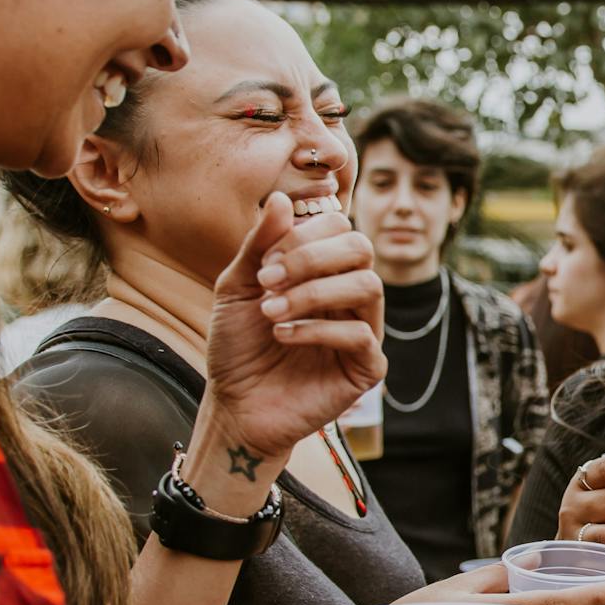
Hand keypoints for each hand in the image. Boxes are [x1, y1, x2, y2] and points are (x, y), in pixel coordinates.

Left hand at [194, 194, 383, 502]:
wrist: (235, 405)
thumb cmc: (238, 345)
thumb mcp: (236, 287)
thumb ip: (259, 244)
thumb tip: (281, 199)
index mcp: (325, 271)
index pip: (339, 227)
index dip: (302, 236)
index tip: (262, 266)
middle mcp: (349, 295)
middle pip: (361, 248)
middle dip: (312, 257)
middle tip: (269, 281)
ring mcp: (363, 330)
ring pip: (369, 286)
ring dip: (314, 293)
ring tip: (273, 311)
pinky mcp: (367, 368)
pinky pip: (362, 335)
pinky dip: (318, 331)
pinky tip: (283, 337)